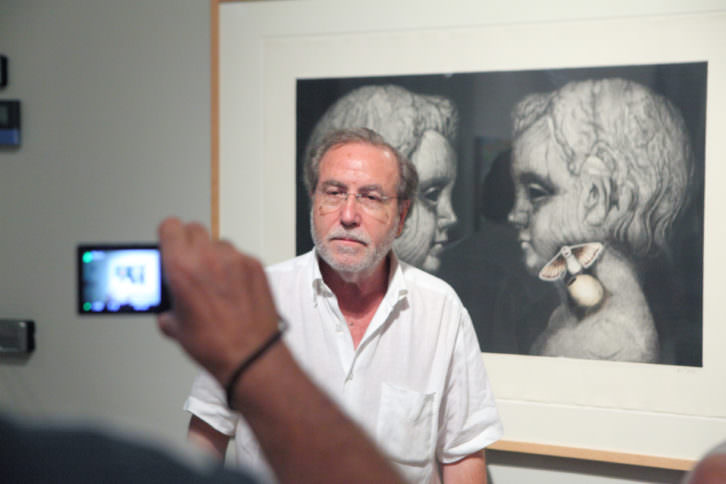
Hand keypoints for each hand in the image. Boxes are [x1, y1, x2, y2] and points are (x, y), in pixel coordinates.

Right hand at [156, 217, 278, 384]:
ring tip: (214, 280)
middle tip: (190, 263)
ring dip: (213, 255)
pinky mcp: (255, 265)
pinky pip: (239, 256)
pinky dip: (234, 267)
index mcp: (181, 267)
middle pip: (194, 229)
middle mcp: (208, 257)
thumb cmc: (214, 344)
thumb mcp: (175, 326)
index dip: (168, 235)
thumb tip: (168, 301)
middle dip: (189, 243)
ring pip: (218, 243)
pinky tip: (233, 288)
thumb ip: (167, 304)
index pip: (170, 226)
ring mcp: (235, 259)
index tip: (169, 242)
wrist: (250, 354)